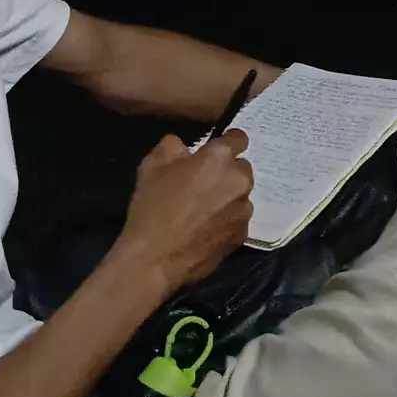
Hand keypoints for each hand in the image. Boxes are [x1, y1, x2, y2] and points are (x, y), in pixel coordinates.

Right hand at [119, 130, 253, 294]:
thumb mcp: (152, 164)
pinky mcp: (241, 236)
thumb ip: (174, 146)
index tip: (213, 150)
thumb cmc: (153, 206)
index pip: (238, 138)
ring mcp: (243, 211)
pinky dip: (226, 219)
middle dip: (225, 172)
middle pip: (240, 168)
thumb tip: (185, 150)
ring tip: (203, 210)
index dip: (226, 141)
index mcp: (220, 158)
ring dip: (227, 196)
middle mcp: (240, 181)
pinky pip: (237, 219)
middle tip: (202, 183)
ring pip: (240, 195)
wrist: (155, 258)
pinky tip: (205, 229)